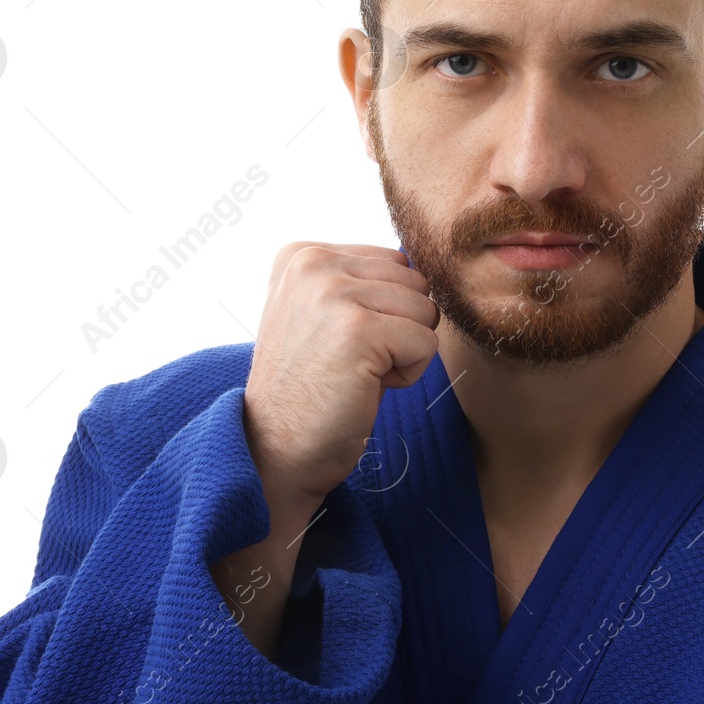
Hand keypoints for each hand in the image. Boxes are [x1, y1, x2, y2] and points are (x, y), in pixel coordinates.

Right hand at [243, 242, 439, 504]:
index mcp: (301, 254)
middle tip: (349, 362)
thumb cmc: (310, 387)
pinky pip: (427, 343)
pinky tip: (364, 387)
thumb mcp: (319, 313)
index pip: (393, 262)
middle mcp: (312, 263)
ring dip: (403, 351)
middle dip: (398, 327)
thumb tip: (416, 262)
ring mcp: (332, 293)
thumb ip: (356, 280)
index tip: (338, 342)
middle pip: (414, 282)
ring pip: (425, 309)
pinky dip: (407, 375)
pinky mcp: (357, 330)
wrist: (276, 449)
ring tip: (355, 372)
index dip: (382, 311)